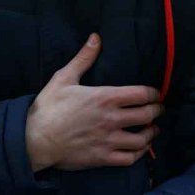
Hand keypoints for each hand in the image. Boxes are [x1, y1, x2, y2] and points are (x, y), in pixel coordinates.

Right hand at [24, 34, 162, 171]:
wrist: (35, 140)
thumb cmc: (48, 108)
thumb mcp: (64, 78)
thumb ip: (84, 58)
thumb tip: (96, 37)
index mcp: (105, 97)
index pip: (142, 94)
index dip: (153, 93)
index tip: (155, 93)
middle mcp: (111, 119)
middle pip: (147, 115)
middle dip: (157, 110)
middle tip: (158, 109)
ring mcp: (109, 140)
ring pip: (142, 138)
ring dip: (151, 132)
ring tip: (152, 128)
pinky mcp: (103, 158)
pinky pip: (130, 158)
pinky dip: (140, 153)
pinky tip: (140, 148)